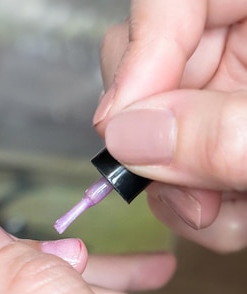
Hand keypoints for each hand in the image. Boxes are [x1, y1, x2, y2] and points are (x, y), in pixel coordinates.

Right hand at [95, 2, 246, 251]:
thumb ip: (221, 133)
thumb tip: (126, 138)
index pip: (168, 3)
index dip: (133, 62)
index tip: (118, 131)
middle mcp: (241, 45)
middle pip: (149, 72)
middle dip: (153, 146)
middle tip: (181, 184)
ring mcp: (229, 94)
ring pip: (154, 133)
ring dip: (176, 191)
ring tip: (218, 212)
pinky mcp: (224, 136)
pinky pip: (178, 166)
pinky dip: (194, 206)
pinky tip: (231, 213)